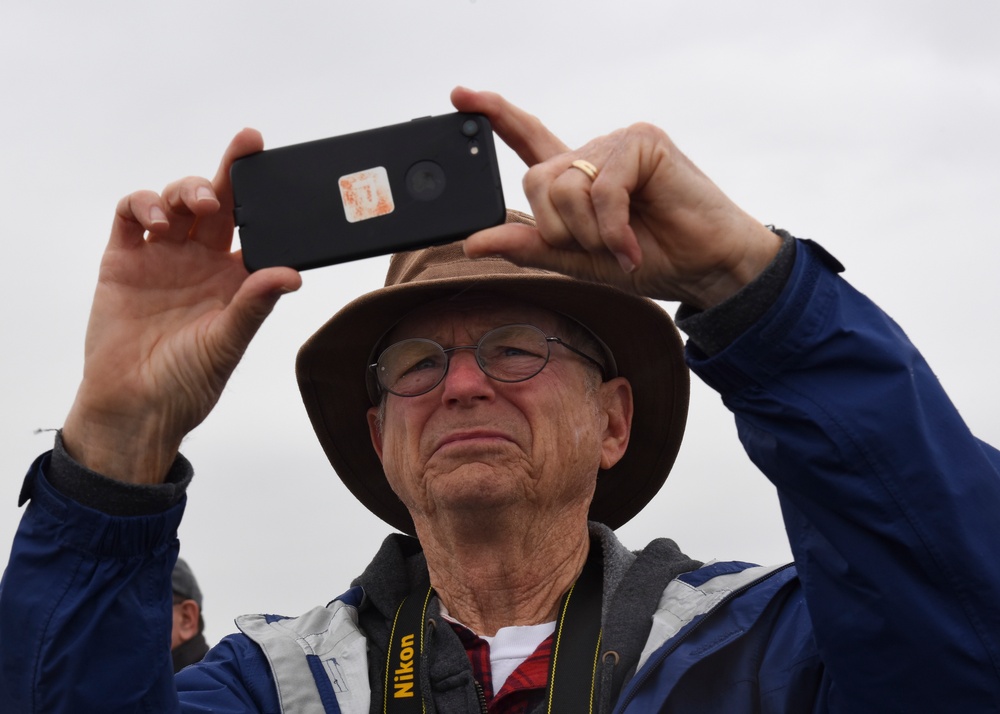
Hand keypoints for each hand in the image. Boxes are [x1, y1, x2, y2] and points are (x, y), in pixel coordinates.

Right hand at [62, 129, 301, 483]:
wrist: (134, 406)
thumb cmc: (187, 383)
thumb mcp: (228, 344)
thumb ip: (255, 305)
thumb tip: (292, 275)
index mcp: (233, 278)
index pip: (253, 227)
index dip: (262, 199)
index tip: (278, 168)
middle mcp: (199, 262)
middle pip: (217, 203)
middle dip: (230, 173)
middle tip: (244, 151)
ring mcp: (161, 257)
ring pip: (175, 201)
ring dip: (186, 189)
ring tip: (197, 203)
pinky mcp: (124, 259)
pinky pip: (130, 216)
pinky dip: (143, 205)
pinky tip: (159, 221)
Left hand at [450, 88, 780, 308]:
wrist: (707, 267)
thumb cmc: (651, 258)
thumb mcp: (579, 261)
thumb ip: (529, 247)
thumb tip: (472, 242)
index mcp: (576, 176)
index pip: (528, 138)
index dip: (494, 115)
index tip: (460, 95)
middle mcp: (593, 154)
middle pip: (536, 180)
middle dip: (560, 228)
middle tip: (597, 246)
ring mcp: (618, 144)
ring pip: (566, 186)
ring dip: (589, 233)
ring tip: (621, 245)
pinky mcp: (642, 143)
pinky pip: (602, 189)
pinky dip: (612, 228)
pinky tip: (631, 245)